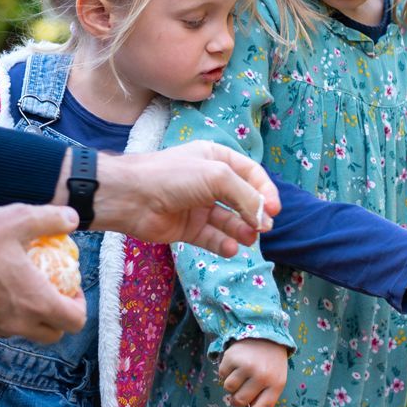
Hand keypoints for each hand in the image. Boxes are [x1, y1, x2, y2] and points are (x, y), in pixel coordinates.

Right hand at [0, 204, 86, 342]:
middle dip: (59, 316)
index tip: (72, 288)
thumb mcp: (16, 219)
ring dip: (31, 315)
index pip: (75, 321)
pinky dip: (5, 314)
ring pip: (24, 332)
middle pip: (52, 334)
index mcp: (36, 303)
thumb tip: (72, 218)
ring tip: (21, 285)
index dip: (80, 306)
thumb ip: (50, 219)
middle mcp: (17, 323)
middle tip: (52, 291)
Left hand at [80, 144, 279, 256]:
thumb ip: (245, 196)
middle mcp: (208, 181)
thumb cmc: (173, 176)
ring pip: (228, 221)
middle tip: (264, 227)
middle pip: (242, 199)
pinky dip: (223, 244)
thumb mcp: (217, 177)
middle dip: (255, 213)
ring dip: (241, 230)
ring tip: (249, 239)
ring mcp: (198, 206)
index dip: (265, 191)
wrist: (130, 197)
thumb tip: (267, 218)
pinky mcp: (187, 228)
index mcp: (216, 159)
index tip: (275, 209)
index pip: (251, 174)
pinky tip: (231, 248)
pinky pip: (211, 238)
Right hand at [217, 338, 288, 406]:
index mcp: (276, 384)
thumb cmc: (270, 363)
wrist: (266, 334)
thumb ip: (263, 397)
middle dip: (237, 399)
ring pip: (228, 388)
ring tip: (240, 373)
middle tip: (240, 391)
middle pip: (240, 400)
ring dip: (231, 384)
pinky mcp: (233, 357)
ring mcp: (246, 366)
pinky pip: (221, 375)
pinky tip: (236, 364)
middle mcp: (262, 376)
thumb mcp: (275, 379)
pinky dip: (226, 372)